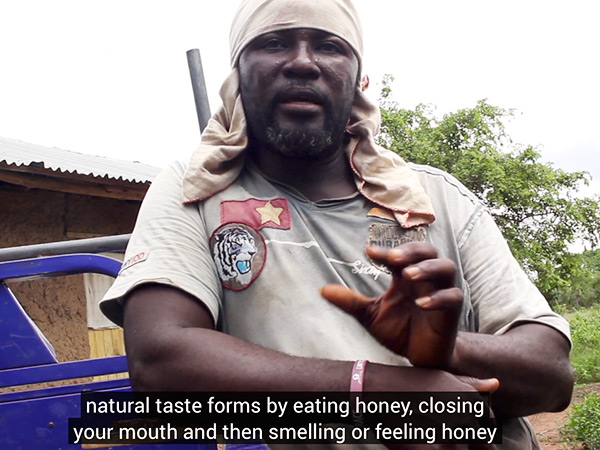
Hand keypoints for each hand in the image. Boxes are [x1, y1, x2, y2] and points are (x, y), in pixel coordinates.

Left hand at [321, 243, 462, 367]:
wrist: (420, 358)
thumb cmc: (398, 331)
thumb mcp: (370, 316)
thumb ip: (351, 302)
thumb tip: (323, 290)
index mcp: (405, 276)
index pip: (399, 255)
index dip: (385, 251)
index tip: (368, 252)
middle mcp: (425, 279)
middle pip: (428, 251)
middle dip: (412, 251)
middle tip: (393, 258)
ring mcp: (441, 292)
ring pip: (446, 267)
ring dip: (427, 268)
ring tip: (408, 275)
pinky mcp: (452, 311)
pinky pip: (453, 297)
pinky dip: (439, 298)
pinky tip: (421, 304)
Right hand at [369, 366, 498, 449]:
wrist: (378, 392)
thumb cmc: (409, 383)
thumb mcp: (442, 378)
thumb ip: (471, 385)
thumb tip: (495, 384)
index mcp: (469, 401)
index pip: (488, 431)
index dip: (477, 435)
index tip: (455, 429)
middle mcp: (463, 418)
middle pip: (476, 446)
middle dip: (462, 443)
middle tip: (435, 428)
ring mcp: (449, 436)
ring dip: (446, 447)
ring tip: (426, 430)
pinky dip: (432, 449)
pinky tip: (420, 441)